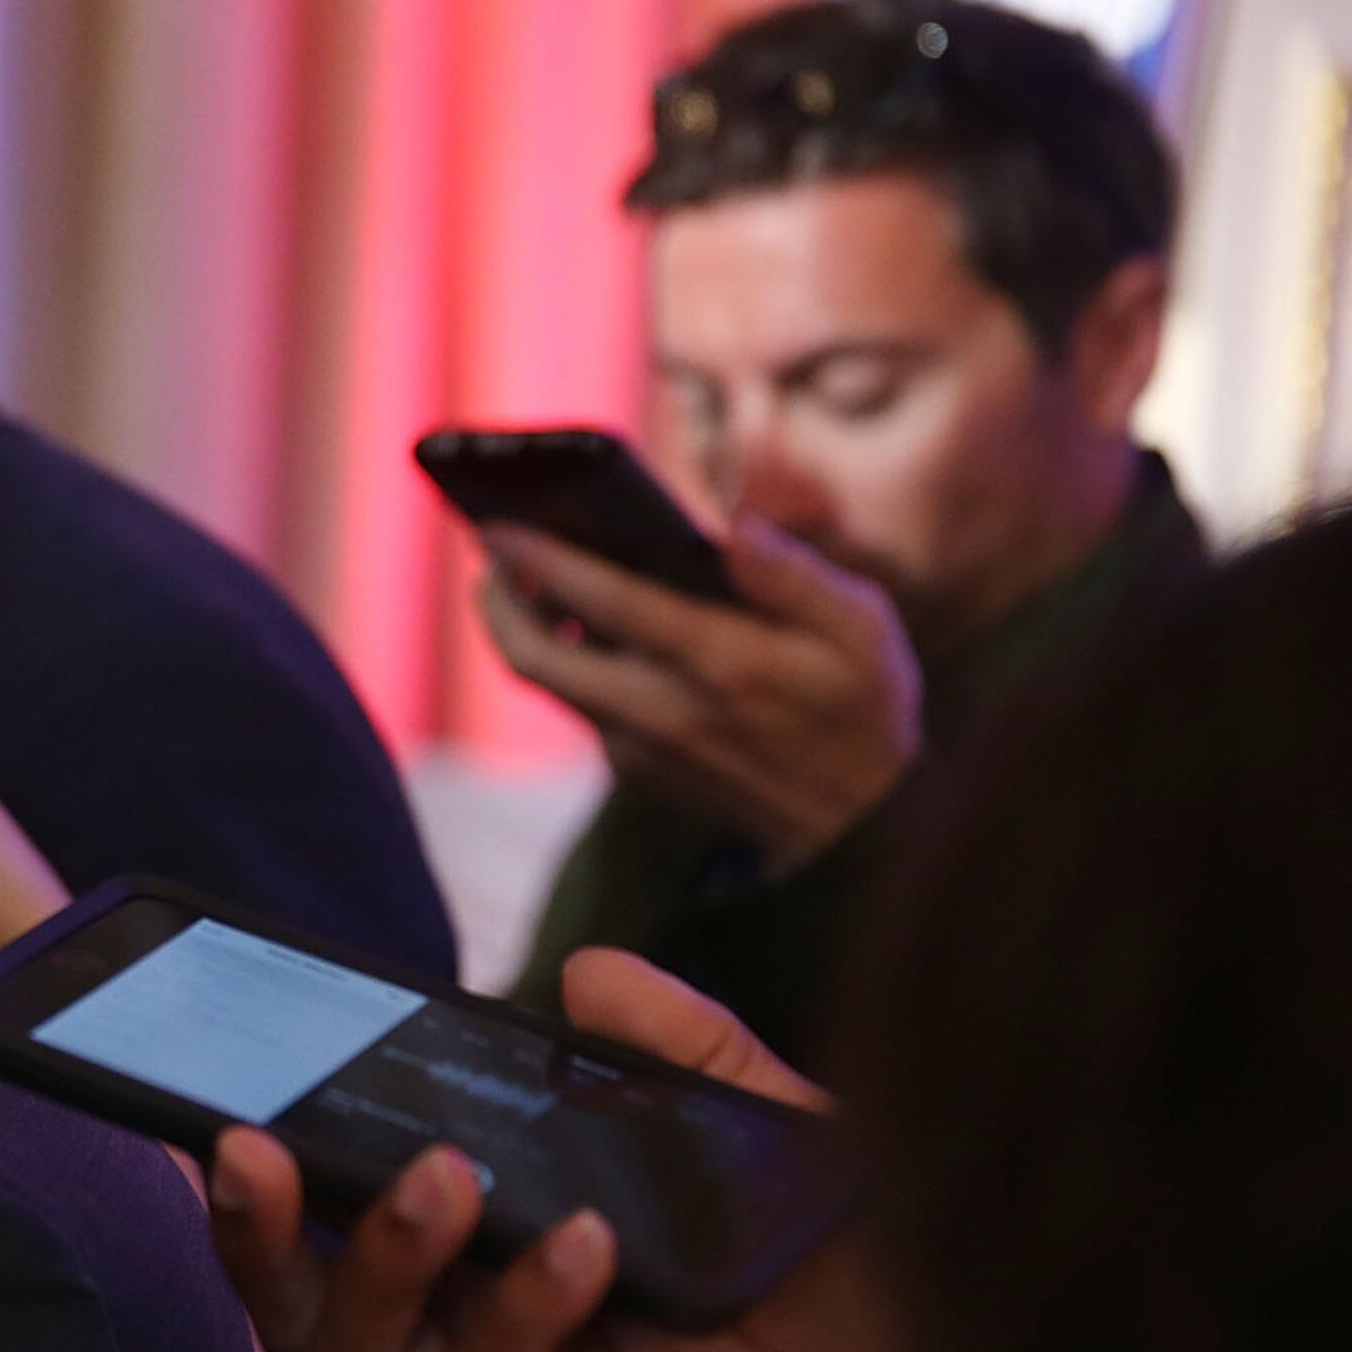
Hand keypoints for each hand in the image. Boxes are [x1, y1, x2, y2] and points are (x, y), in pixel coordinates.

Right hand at [206, 948, 884, 1351]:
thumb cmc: (878, 1287)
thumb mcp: (782, 1134)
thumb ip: (688, 1052)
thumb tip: (582, 971)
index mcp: (518, 1238)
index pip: (364, 1196)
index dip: (286, 1147)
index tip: (240, 1080)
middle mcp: (497, 1318)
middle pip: (311, 1290)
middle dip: (255, 1225)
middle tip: (243, 1147)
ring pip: (361, 1350)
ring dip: (373, 1254)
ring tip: (438, 1175)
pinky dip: (521, 1305)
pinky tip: (585, 1246)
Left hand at [478, 517, 920, 868]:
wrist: (855, 827)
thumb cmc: (863, 711)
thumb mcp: (862, 632)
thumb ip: (795, 576)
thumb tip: (738, 526)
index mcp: (718, 662)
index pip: (606, 603)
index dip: (542, 560)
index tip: (498, 523)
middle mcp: (663, 708)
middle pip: (537, 657)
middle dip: (496, 602)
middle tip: (488, 552)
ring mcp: (640, 745)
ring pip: (549, 683)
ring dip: (519, 629)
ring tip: (514, 576)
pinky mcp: (634, 766)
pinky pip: (577, 704)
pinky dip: (560, 660)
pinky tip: (569, 621)